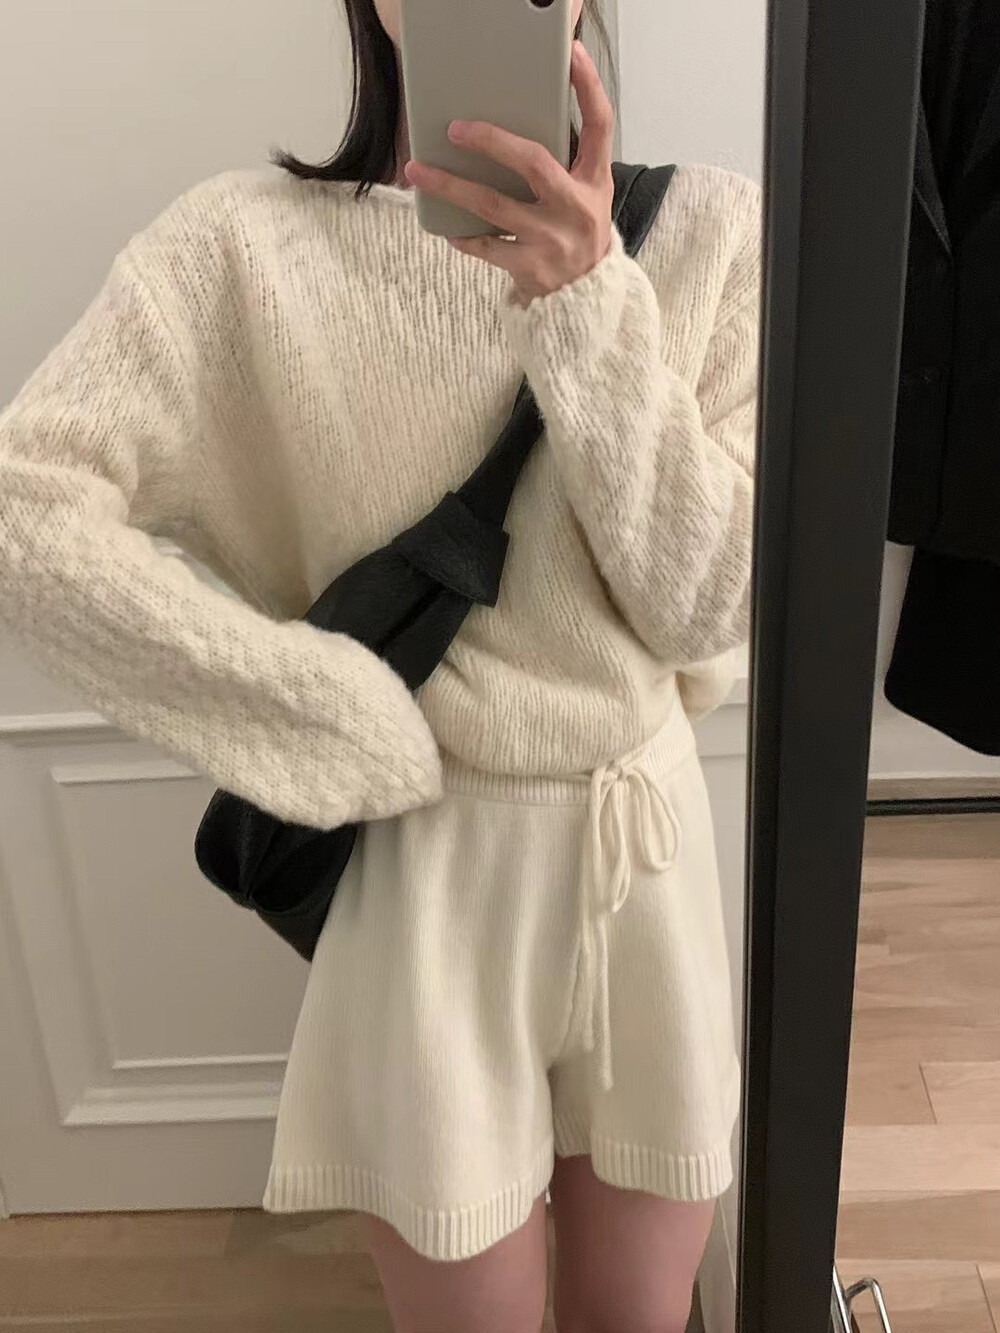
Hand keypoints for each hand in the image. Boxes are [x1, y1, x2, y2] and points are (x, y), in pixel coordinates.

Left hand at [403, 41, 615, 304]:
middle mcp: (575, 207)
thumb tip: (511, 130)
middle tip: (455, 129)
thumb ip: (564, 164)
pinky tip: (446, 226)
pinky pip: (485, 246)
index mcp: (594, 181)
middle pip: (533, 162)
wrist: (587, 298)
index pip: (600, 126)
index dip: (589, 88)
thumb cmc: (578, 234)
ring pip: (493, 205)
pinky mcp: (530, 267)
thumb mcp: (587, 196)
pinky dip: (463, 235)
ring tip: (418, 171)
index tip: (573, 56)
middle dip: (492, 141)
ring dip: (451, 186)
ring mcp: (551, 239)